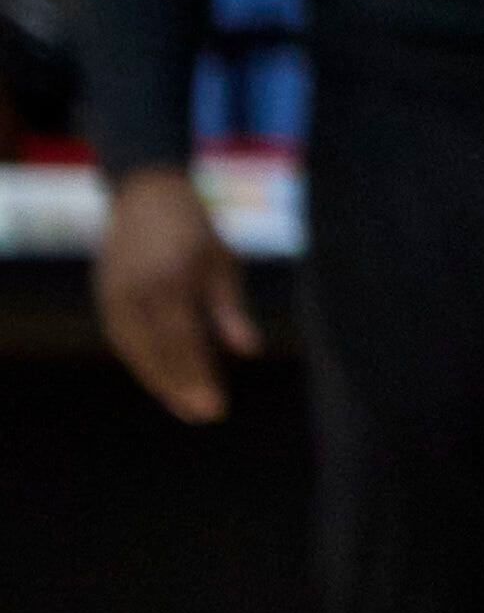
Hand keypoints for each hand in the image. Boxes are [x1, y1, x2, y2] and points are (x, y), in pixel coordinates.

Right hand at [95, 167, 257, 422]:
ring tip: (186, 407)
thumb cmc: (195, 229)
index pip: (184, 341)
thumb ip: (231, 310)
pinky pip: (124, 341)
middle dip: (181, 387)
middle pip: (158, 353)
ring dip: (160, 382)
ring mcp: (116, 297)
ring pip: (137, 352)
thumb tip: (249, 351)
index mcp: (171, 280)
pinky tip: (163, 381)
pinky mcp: (105, 299)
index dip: (198, 376)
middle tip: (204, 415)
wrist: (146, 196)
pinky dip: (143, 363)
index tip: (215, 405)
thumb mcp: (222, 262)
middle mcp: (138, 292)